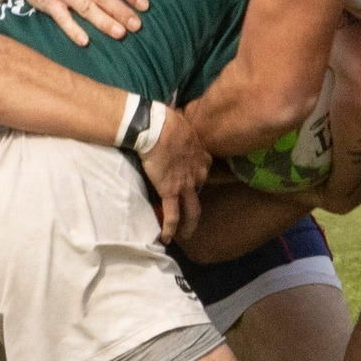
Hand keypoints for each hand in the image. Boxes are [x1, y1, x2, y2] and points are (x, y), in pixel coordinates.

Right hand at [140, 107, 208, 243]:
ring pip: (193, 210)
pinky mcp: (170, 192)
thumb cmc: (166, 121)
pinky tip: (167, 239)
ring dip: (190, 224)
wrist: (158, 128)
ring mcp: (185, 184)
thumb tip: (173, 121)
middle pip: (200, 191)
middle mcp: (197, 172)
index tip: (192, 181)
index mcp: (200, 155)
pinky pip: (173, 215)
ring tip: (186, 235)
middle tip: (189, 211)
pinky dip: (171, 229)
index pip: (203, 170)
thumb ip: (181, 130)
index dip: (198, 178)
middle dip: (195, 201)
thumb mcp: (182, 123)